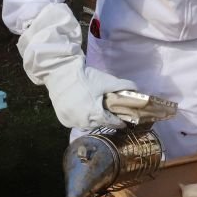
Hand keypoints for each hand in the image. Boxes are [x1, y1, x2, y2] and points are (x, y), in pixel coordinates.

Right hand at [17, 3, 135, 129]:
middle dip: (105, 119)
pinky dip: (80, 118)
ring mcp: (71, 121)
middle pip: (99, 124)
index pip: (112, 123)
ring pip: (87, 124)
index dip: (119, 122)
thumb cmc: (85, 77)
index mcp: (95, 114)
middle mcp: (83, 121)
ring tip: (94, 110)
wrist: (59, 72)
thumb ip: (123, 86)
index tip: (124, 121)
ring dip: (92, 119)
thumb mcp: (106, 81)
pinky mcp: (63, 119)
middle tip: (108, 112)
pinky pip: (75, 122)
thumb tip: (137, 88)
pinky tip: (82, 109)